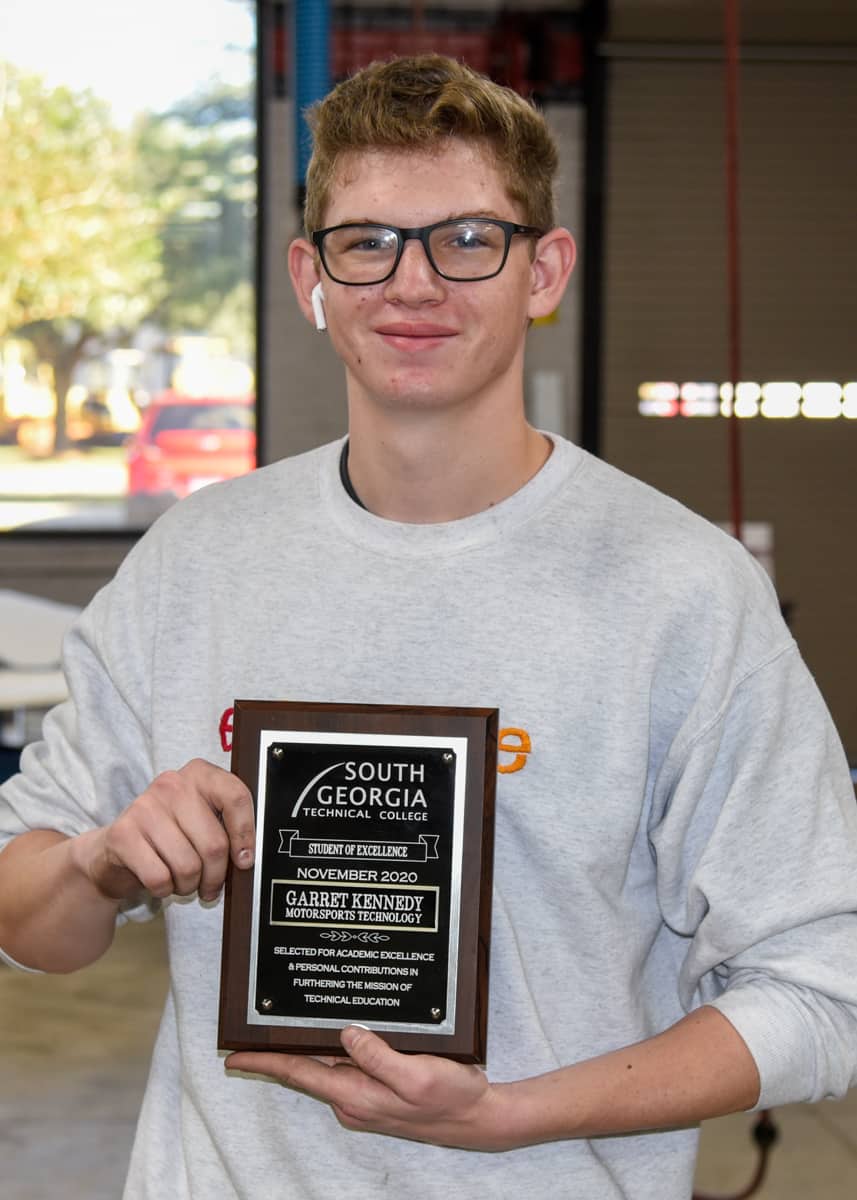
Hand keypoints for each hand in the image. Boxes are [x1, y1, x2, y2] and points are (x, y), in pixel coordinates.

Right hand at [77, 758, 253, 902]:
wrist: (115, 849)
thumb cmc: (169, 836)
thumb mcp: (201, 820)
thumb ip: (226, 827)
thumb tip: (247, 858)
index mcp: (200, 774)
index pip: (235, 796)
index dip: (245, 834)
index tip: (244, 860)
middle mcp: (172, 784)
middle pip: (214, 843)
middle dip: (215, 876)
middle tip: (210, 885)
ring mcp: (145, 806)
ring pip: (188, 866)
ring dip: (189, 885)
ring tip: (183, 881)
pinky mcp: (123, 834)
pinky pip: (160, 877)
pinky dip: (165, 890)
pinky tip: (162, 881)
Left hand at [226, 1026, 508, 1149]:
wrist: (478, 1118)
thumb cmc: (450, 1098)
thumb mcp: (415, 1075)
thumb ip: (377, 1056)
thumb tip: (345, 1034)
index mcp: (356, 1096)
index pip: (299, 1074)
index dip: (264, 1064)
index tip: (233, 1057)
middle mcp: (354, 1100)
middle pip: (307, 1070)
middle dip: (280, 1052)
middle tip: (256, 1027)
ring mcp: (366, 1098)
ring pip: (327, 1066)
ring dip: (309, 1048)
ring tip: (290, 1024)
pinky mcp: (380, 1092)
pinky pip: (348, 1067)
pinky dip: (336, 1050)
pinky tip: (339, 1033)